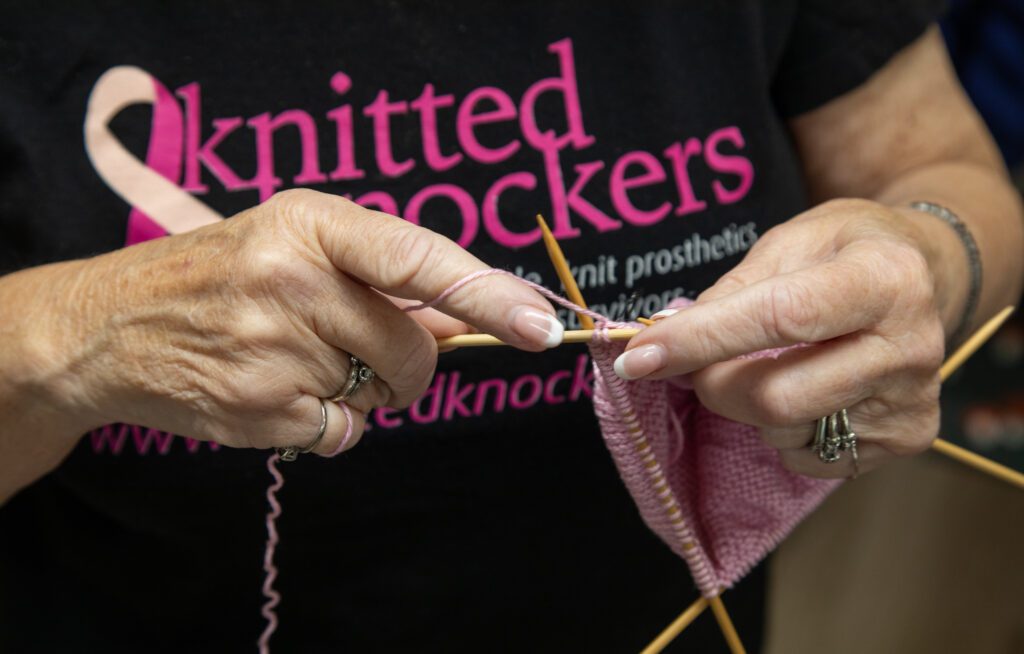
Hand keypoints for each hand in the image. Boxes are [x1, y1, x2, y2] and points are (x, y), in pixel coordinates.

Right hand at [39, 189, 561, 454]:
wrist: (108, 327)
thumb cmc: (219, 277)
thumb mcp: (295, 245)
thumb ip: (382, 276)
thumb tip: (470, 309)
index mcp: (309, 223)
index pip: (416, 258)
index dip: (486, 292)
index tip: (539, 326)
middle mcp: (291, 278)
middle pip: (412, 347)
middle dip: (407, 366)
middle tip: (359, 353)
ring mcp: (270, 346)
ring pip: (379, 395)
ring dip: (359, 392)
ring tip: (294, 360)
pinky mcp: (256, 407)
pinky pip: (341, 433)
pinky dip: (326, 425)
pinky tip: (273, 393)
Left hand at [614, 199, 950, 477]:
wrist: (923, 274)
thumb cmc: (843, 251)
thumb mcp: (788, 242)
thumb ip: (729, 292)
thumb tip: (663, 339)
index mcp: (883, 278)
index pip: (779, 318)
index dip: (700, 341)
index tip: (637, 357)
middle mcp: (910, 345)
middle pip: (774, 397)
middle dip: (713, 383)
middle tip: (698, 361)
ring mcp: (912, 399)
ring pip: (785, 432)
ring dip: (749, 406)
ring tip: (774, 363)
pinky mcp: (908, 438)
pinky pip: (810, 459)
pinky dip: (783, 432)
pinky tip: (805, 390)